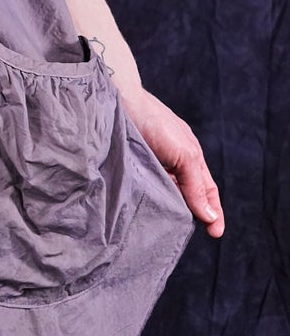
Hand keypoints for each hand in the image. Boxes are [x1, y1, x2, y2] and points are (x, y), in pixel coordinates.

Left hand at [119, 85, 223, 236]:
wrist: (119, 100)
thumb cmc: (154, 122)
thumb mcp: (183, 155)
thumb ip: (195, 185)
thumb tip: (208, 215)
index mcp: (190, 157)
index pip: (206, 190)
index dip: (213, 212)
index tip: (215, 234)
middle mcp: (172, 162)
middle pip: (186, 195)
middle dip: (189, 214)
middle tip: (184, 234)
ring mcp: (151, 164)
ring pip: (165, 194)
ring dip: (166, 210)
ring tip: (165, 230)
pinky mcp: (131, 166)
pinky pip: (144, 189)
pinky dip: (147, 202)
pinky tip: (143, 213)